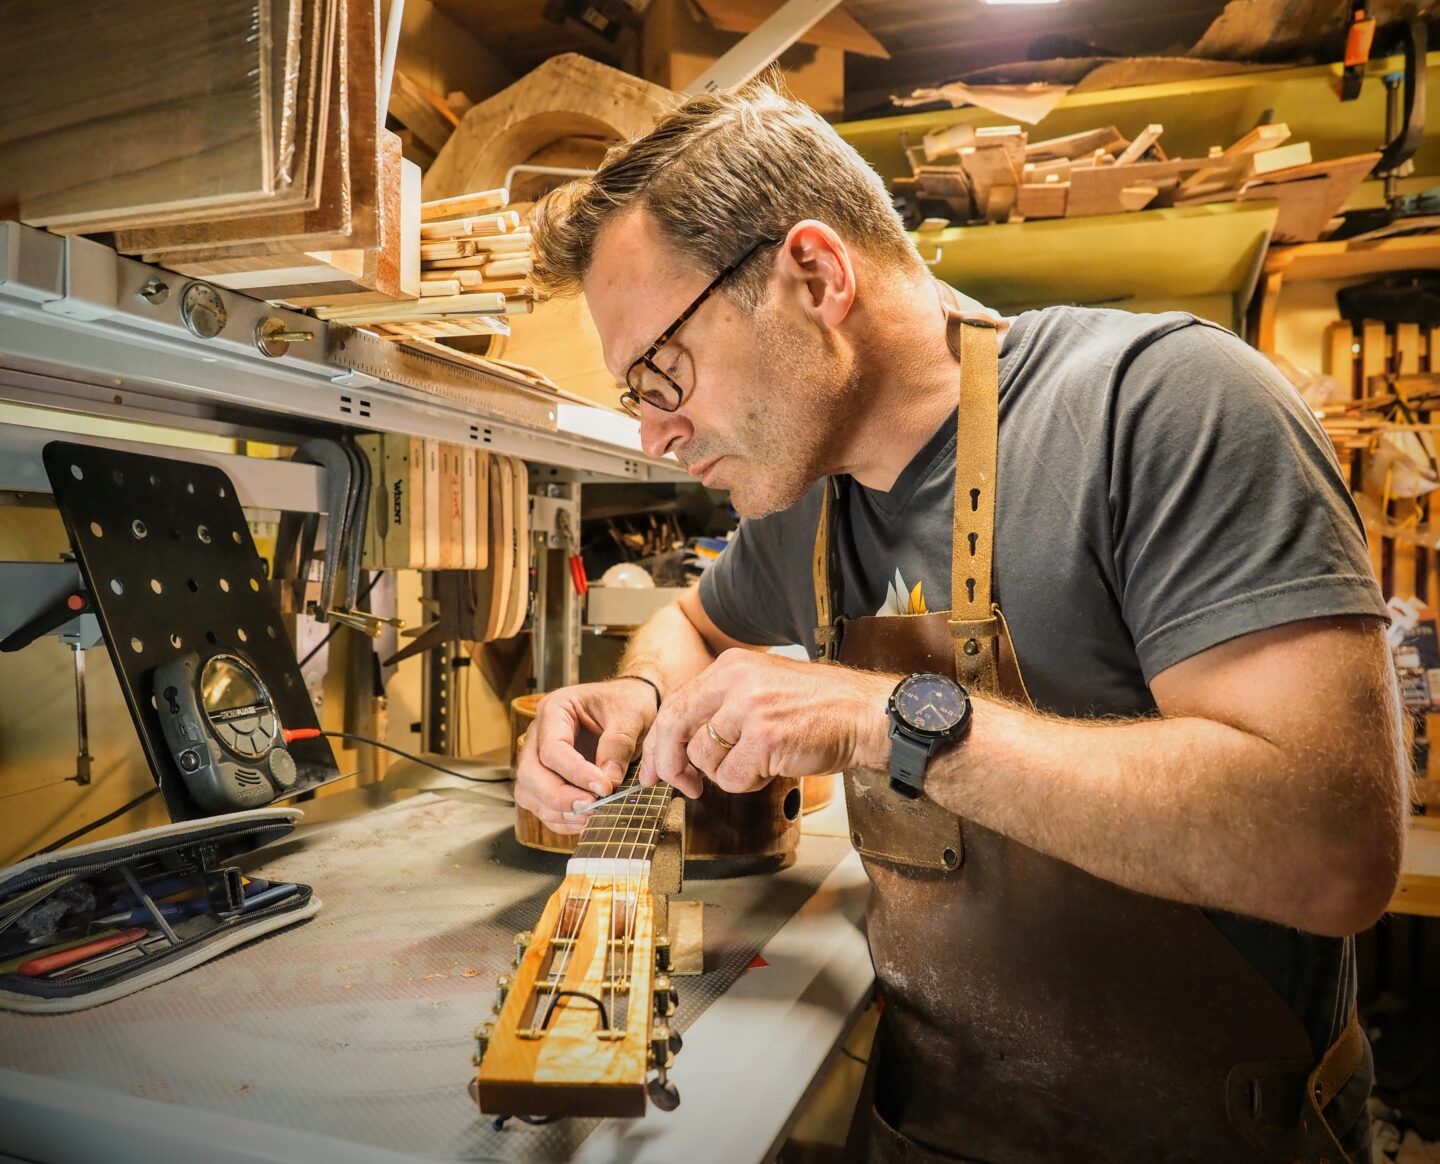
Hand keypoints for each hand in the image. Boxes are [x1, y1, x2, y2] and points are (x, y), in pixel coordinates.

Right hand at [514, 677, 659, 834]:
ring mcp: (539, 757)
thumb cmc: (627, 702)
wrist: (630, 704)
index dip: (576, 772)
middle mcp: (539, 733)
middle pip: (530, 772)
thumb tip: (608, 780)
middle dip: (558, 796)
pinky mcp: (548, 778)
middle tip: (591, 806)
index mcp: (555, 709)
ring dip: (556, 810)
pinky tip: (583, 822)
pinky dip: (559, 818)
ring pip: (529, 792)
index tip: (604, 788)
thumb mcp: (630, 714)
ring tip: (590, 817)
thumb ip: (618, 744)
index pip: (553, 748)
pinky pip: (540, 805)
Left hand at [637, 649, 894, 797]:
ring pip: (705, 759)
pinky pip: (732, 778)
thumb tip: (678, 746)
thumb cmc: (818, 707)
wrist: (863, 713)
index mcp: (730, 666)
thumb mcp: (761, 687)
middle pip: (676, 729)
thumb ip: (720, 707)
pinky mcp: (765, 738)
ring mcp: (749, 708)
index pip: (674, 704)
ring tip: (760, 761)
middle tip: (682, 786)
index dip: (659, 742)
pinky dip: (749, 782)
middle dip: (672, 765)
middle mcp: (734, 681)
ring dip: (728, 773)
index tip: (655, 768)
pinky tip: (773, 767)